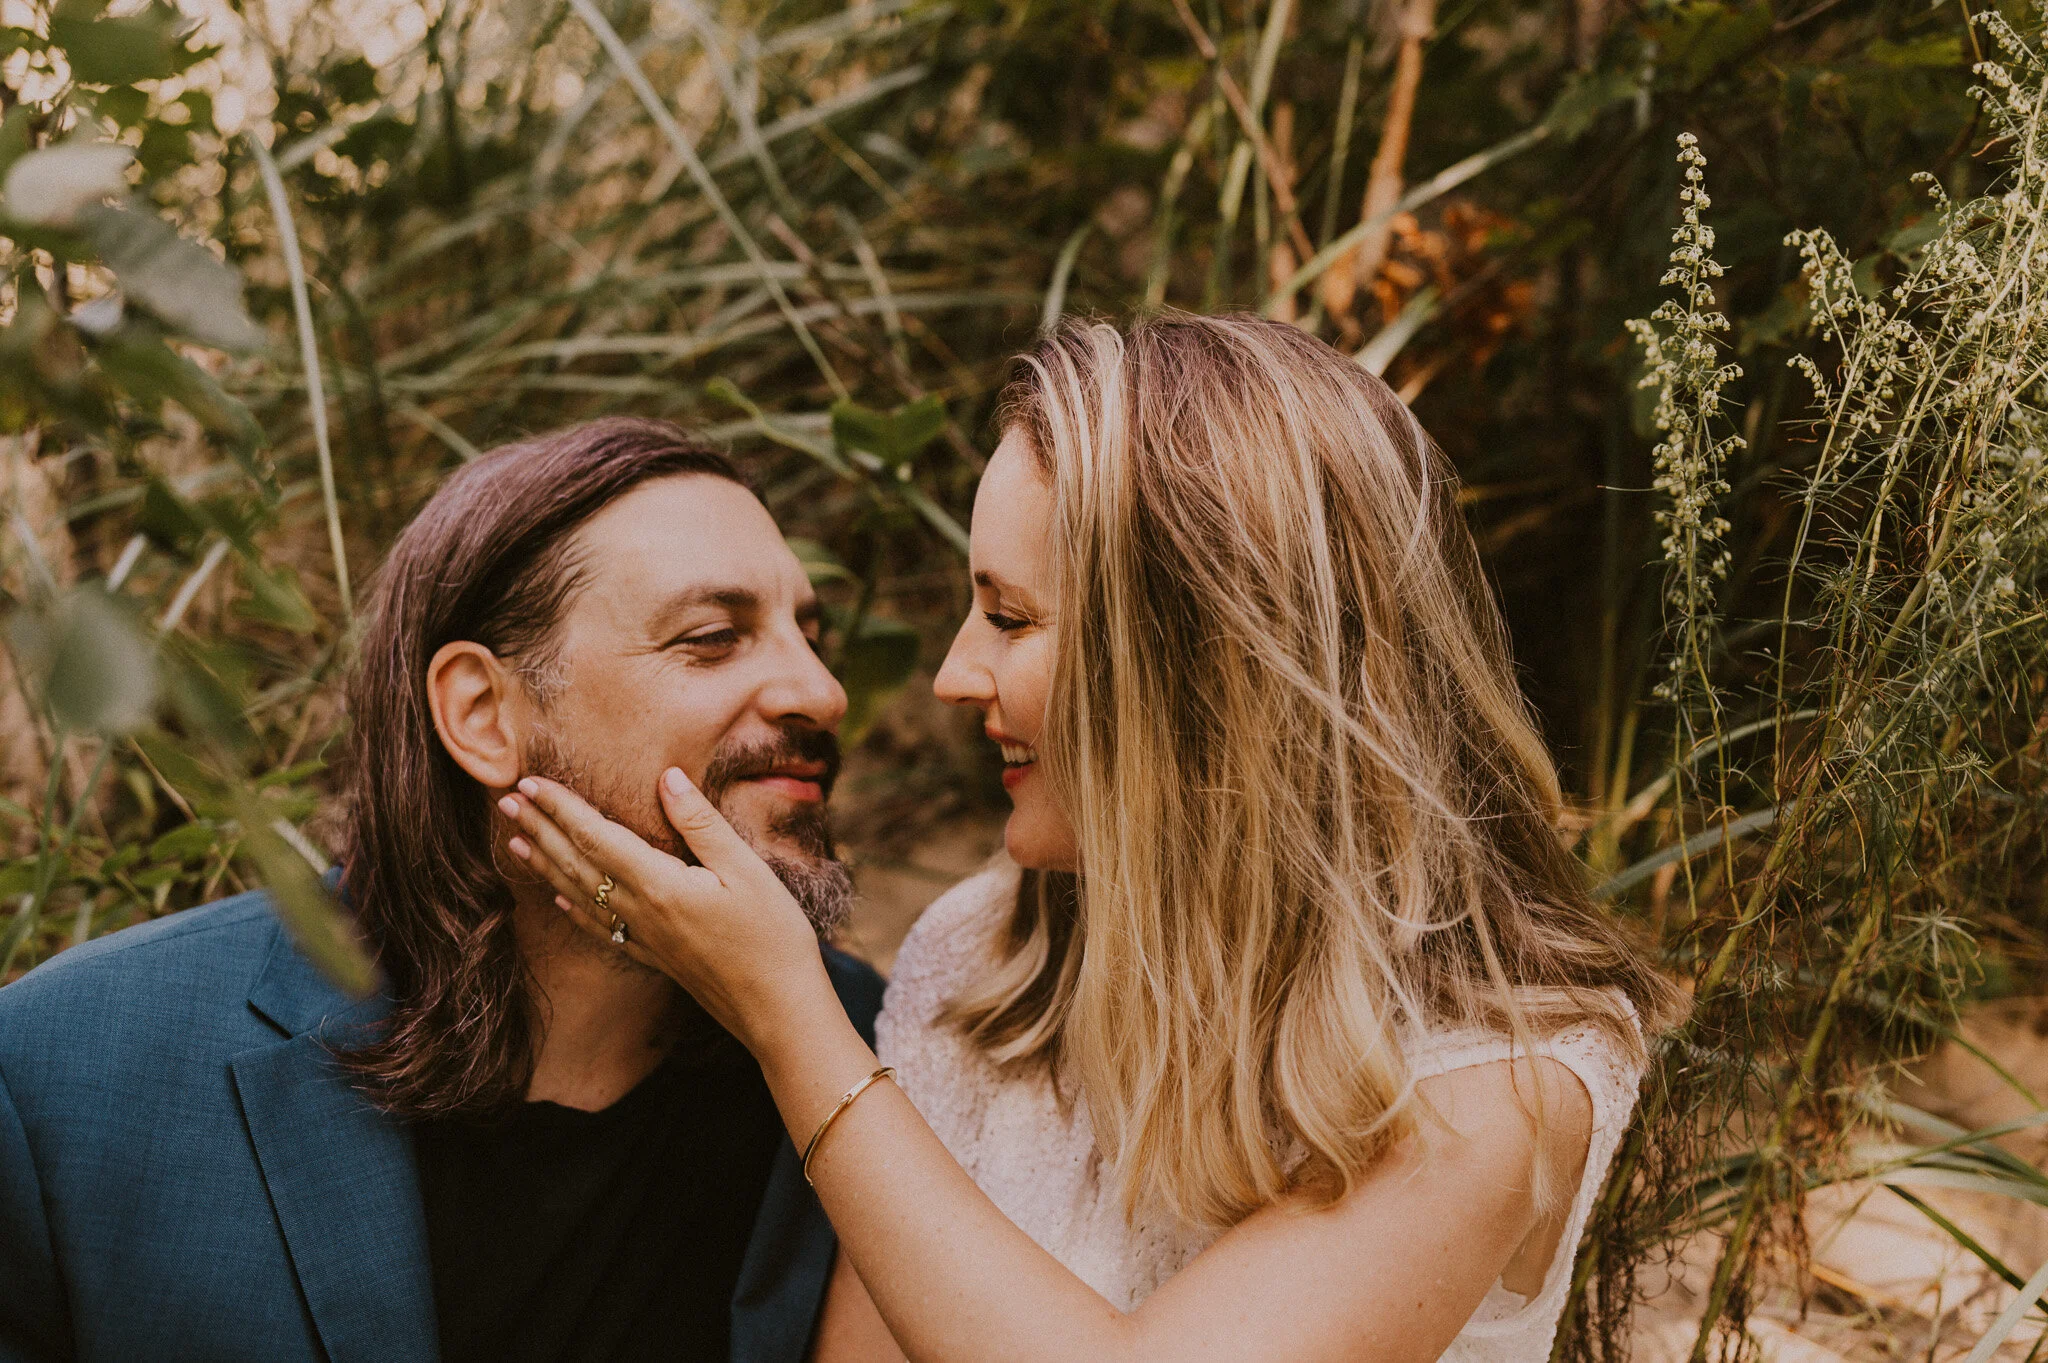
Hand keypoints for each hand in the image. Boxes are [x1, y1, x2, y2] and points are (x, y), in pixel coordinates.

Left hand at [499, 767, 830, 1052]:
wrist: (778, 1010)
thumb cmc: (772, 937)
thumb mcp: (747, 869)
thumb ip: (702, 823)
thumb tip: (666, 779)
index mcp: (659, 885)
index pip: (596, 836)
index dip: (561, 807)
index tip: (530, 782)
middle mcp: (640, 912)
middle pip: (577, 864)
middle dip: (541, 829)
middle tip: (506, 802)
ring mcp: (643, 938)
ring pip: (579, 895)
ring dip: (546, 864)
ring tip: (516, 842)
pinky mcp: (653, 957)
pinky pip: (598, 927)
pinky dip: (571, 909)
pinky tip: (556, 899)